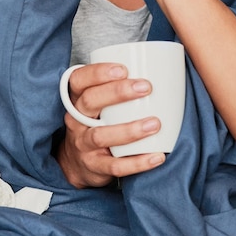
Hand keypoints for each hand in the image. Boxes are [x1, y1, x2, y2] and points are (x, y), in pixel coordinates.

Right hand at [56, 62, 165, 187]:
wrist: (75, 164)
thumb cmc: (96, 123)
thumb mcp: (97, 104)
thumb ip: (115, 89)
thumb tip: (160, 72)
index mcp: (77, 99)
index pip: (79, 80)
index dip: (98, 73)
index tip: (123, 69)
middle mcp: (76, 119)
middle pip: (89, 101)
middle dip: (117, 93)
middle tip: (146, 87)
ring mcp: (83, 144)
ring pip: (101, 135)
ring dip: (129, 130)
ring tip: (155, 124)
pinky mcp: (93, 166)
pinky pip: (115, 166)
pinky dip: (137, 162)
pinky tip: (156, 156)